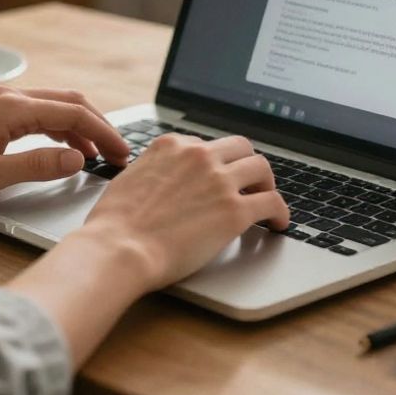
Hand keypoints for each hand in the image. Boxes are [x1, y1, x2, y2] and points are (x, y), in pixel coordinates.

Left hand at [0, 87, 129, 211]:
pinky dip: (58, 127)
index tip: (123, 154)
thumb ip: (38, 166)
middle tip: (118, 153)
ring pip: (54, 105)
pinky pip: (36, 111)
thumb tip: (77, 160)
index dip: (105, 134)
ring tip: (96, 155)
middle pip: (70, 102)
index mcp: (12, 109)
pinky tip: (62, 149)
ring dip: (79, 127)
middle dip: (99, 126)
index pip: (75, 114)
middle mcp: (8, 96)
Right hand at [5, 133, 289, 366]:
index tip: (219, 177)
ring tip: (267, 200)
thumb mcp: (130, 178)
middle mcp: (199, 156)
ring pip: (262, 168)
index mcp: (172, 145)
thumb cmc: (115, 225)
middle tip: (249, 183)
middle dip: (246, 165)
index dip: (216, 163)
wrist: (118, 249)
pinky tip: (279, 223)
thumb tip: (164, 179)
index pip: (206, 145)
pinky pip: (272, 202)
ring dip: (267, 184)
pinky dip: (281, 212)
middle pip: (240, 147)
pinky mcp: (234, 211)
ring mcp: (219, 181)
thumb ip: (154, 170)